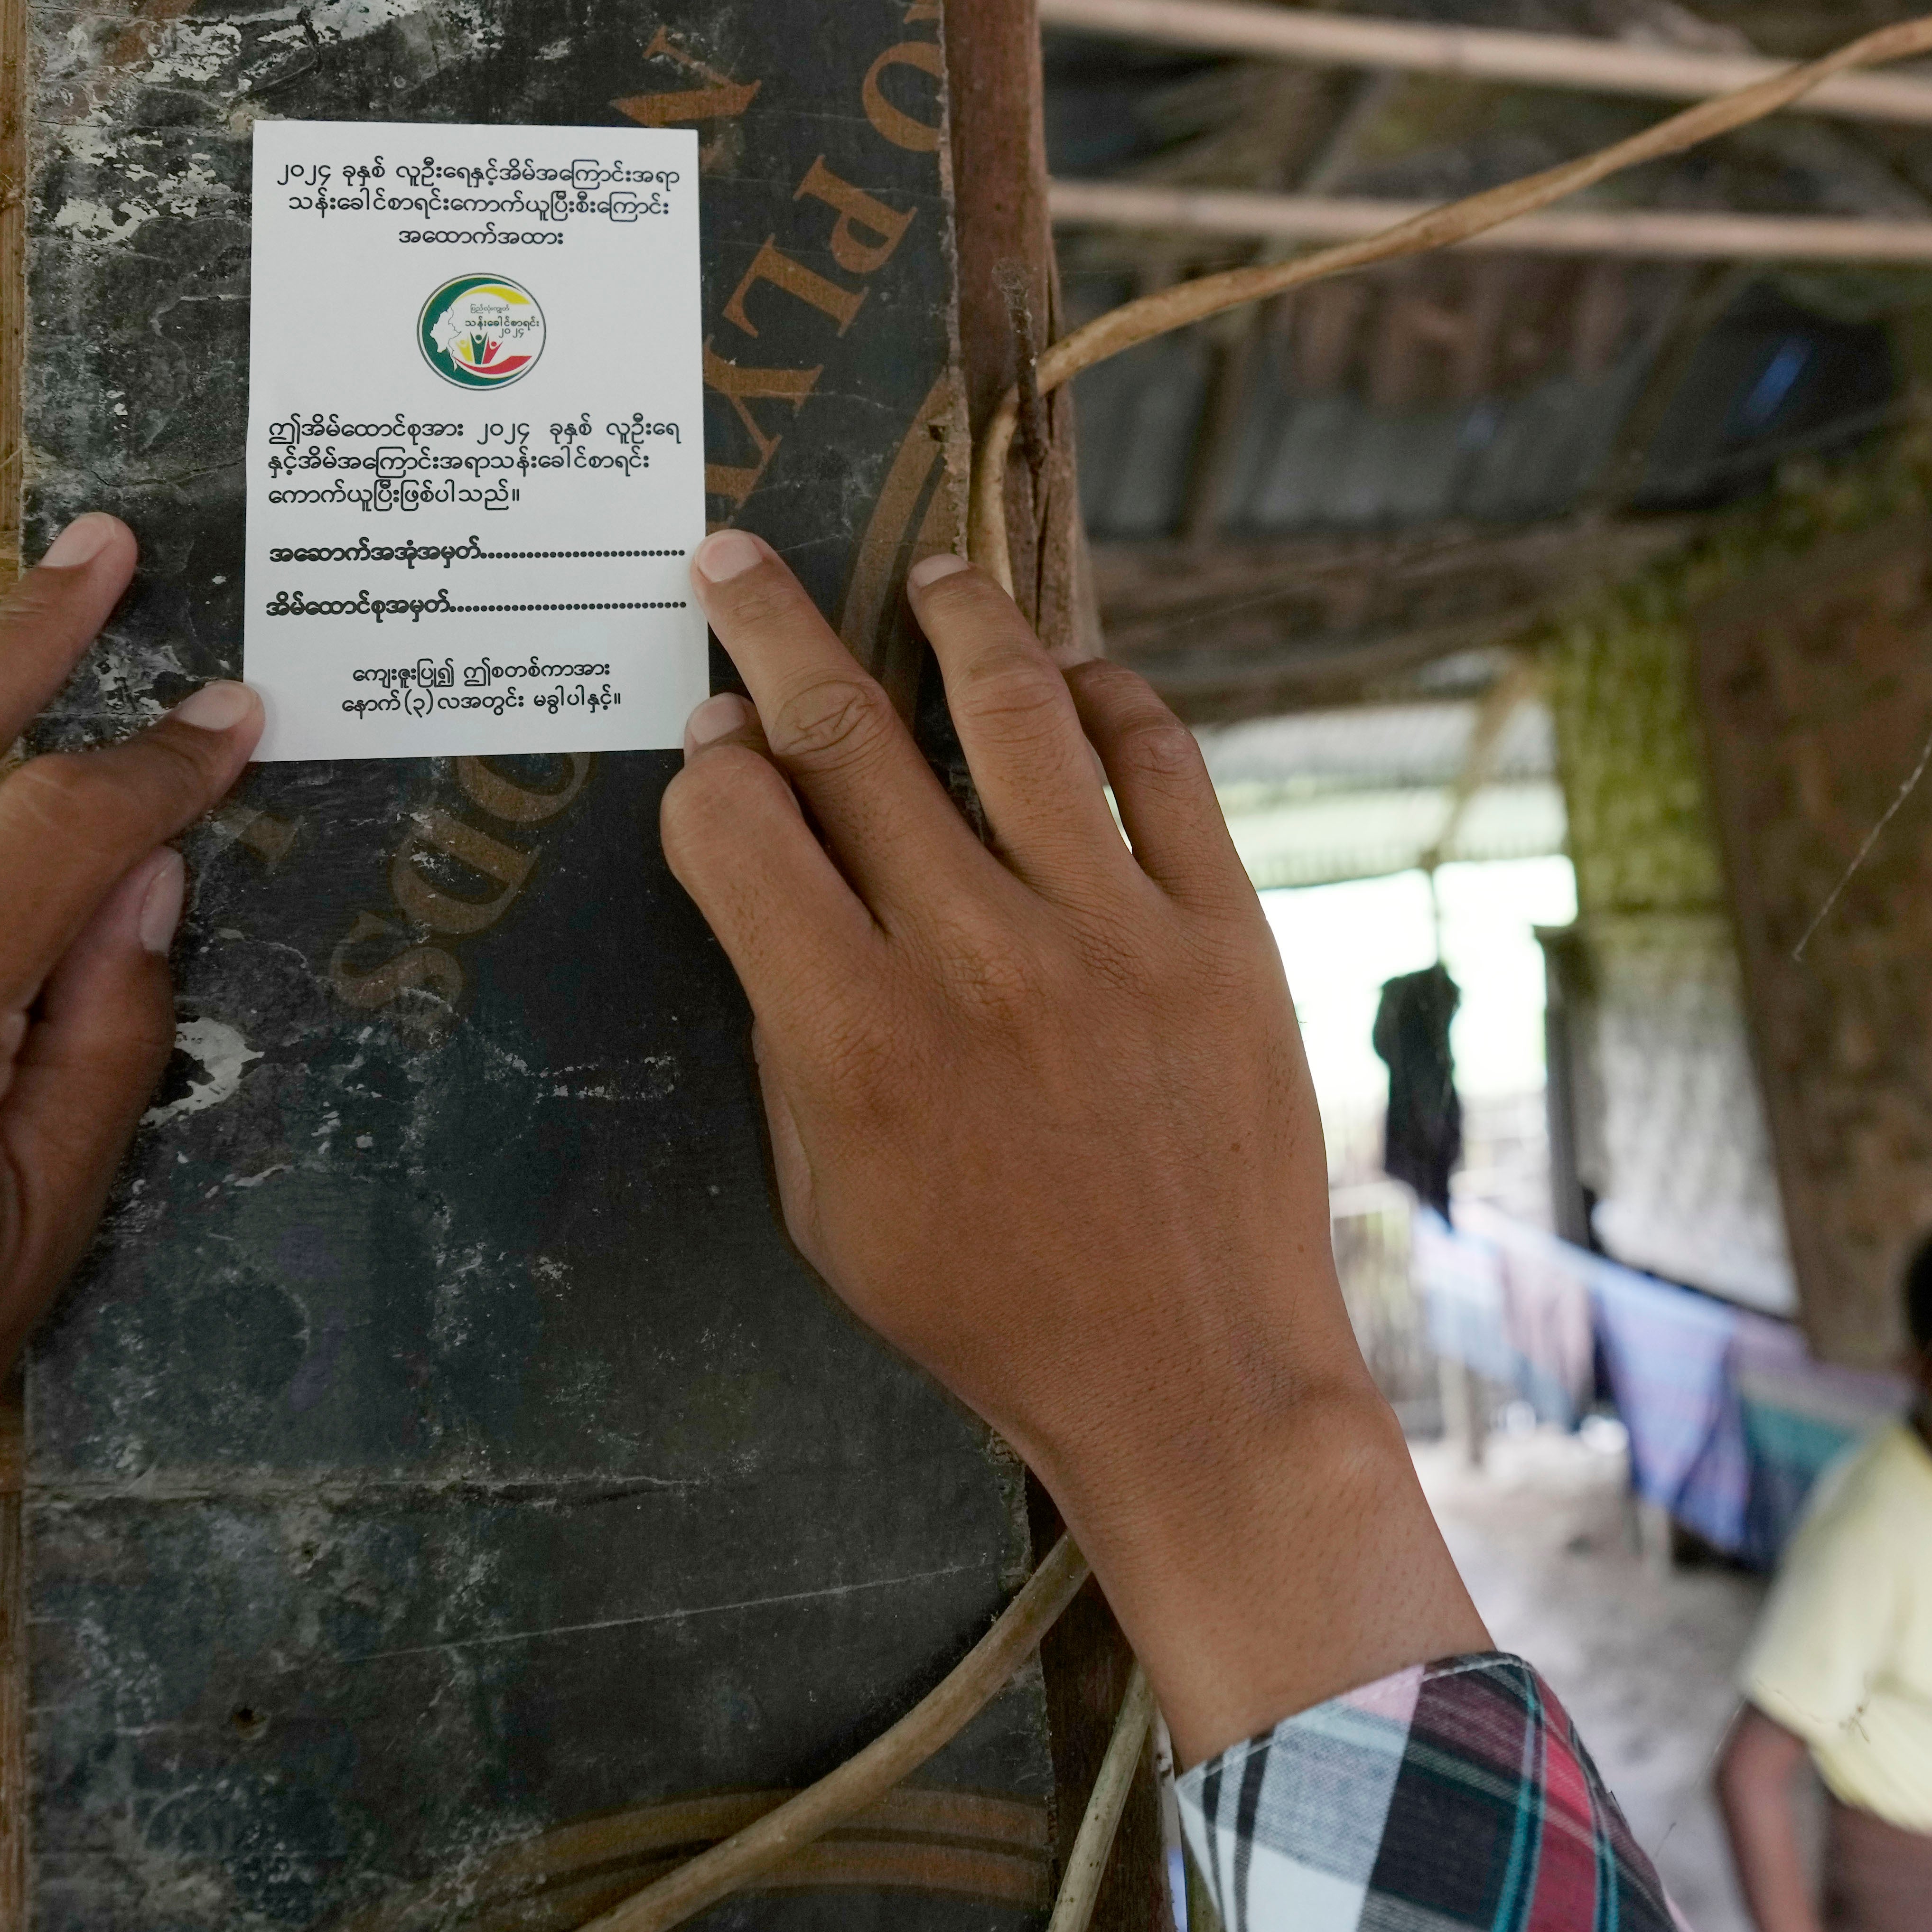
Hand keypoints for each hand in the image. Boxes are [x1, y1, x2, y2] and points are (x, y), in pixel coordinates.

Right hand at [660, 534, 1484, 1758]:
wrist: (1189, 1373)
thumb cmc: (984, 1301)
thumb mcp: (827, 1199)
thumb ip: (787, 1030)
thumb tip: (761, 870)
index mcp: (856, 1039)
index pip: (740, 829)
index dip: (708, 763)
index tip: (708, 732)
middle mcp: (975, 962)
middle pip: (846, 735)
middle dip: (770, 629)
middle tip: (734, 558)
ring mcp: (1112, 936)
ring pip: (1014, 710)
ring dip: (957, 617)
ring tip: (931, 571)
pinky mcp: (1223, 934)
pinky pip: (1160, 768)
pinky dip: (1110, 700)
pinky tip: (1074, 675)